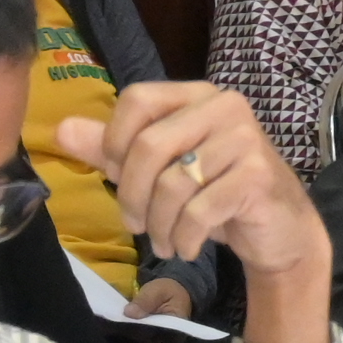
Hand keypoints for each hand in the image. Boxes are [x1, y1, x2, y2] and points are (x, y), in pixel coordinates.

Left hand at [59, 84, 333, 336]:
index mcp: (196, 95)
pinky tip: (187, 247)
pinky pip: (199, 210)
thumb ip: (114, 149)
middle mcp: (224, 106)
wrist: (280, 229)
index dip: (114, 141)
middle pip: (150, 145)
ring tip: (163, 242)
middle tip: (135, 225)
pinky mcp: (257, 176)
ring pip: (173, 183)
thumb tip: (62, 130)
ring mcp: (245, 139)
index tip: (116, 175)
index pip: (137, 99)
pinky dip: (185, 237)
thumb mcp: (161, 169)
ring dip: (159, 225)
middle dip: (132, 194)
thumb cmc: (217, 192)